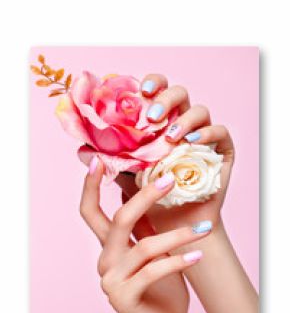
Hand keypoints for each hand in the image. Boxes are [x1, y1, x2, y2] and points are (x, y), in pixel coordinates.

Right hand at [80, 159, 210, 312]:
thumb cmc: (161, 288)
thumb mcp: (153, 251)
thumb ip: (144, 225)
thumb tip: (142, 187)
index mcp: (108, 247)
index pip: (91, 212)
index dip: (90, 186)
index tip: (98, 160)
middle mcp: (105, 261)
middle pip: (118, 220)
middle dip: (144, 197)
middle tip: (170, 178)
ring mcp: (111, 281)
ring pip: (145, 246)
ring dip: (179, 235)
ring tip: (206, 227)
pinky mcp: (124, 297)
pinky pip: (154, 271)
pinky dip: (179, 260)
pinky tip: (198, 255)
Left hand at [117, 73, 234, 235]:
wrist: (173, 229)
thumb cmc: (151, 203)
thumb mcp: (127, 180)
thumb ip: (112, 162)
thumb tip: (82, 150)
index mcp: (160, 125)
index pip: (159, 93)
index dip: (153, 83)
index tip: (142, 90)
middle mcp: (182, 126)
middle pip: (180, 94)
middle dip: (167, 99)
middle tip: (153, 116)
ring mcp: (204, 137)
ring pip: (200, 110)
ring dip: (185, 119)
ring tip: (171, 138)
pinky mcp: (221, 152)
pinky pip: (221, 133)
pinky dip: (208, 133)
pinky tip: (192, 142)